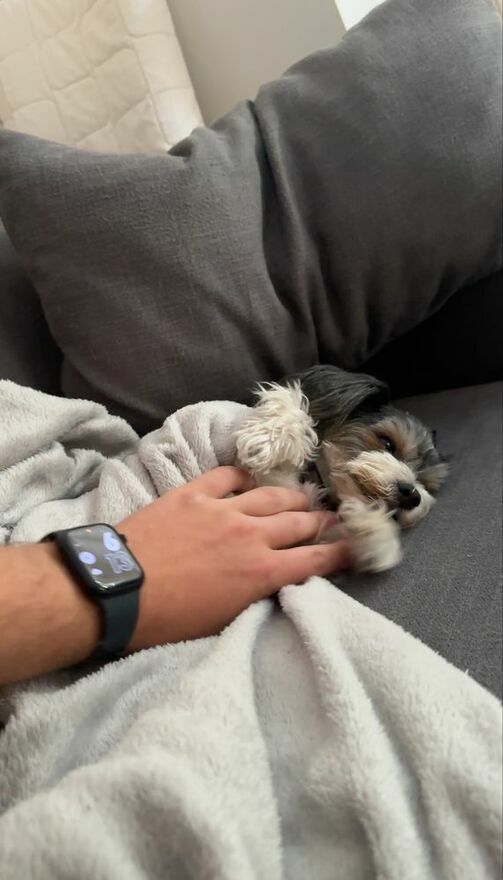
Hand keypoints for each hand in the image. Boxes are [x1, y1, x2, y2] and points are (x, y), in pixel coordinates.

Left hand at [122, 467, 350, 648]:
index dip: (340, 553)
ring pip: (271, 495)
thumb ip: (255, 598)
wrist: (116, 590)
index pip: (315, 560)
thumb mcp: (222, 622)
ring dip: (292, 496)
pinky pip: (228, 476)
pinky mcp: (193, 494)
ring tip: (304, 495)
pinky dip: (244, 476)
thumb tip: (273, 583)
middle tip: (334, 518)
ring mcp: (222, 509)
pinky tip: (252, 478)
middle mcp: (251, 535)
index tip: (355, 547)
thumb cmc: (166, 621)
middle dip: (322, 521)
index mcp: (261, 572)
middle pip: (299, 522)